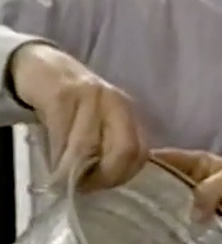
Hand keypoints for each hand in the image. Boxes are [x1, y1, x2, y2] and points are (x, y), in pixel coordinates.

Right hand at [10, 43, 147, 189]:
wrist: (45, 69)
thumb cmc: (74, 105)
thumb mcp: (100, 122)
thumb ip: (109, 147)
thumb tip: (106, 182)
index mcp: (129, 113)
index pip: (141, 151)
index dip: (123, 175)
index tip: (102, 186)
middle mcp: (116, 103)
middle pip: (125, 149)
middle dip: (105, 176)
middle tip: (84, 186)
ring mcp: (91, 97)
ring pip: (90, 145)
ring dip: (74, 170)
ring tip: (63, 179)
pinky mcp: (63, 96)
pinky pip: (62, 135)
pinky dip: (57, 156)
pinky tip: (52, 163)